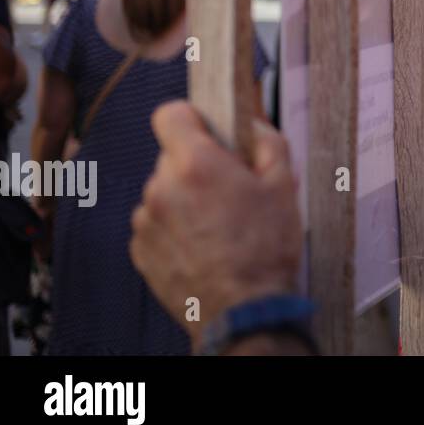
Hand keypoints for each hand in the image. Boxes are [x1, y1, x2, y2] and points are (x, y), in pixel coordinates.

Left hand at [130, 101, 301, 351]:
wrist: (242, 309)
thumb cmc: (265, 249)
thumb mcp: (283, 186)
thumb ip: (269, 144)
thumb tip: (255, 126)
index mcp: (196, 164)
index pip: (170, 114)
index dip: (191, 118)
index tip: (208, 131)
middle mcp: (162, 187)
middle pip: (172, 156)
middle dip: (198, 165)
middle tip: (230, 188)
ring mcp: (146, 221)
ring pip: (164, 191)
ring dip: (185, 198)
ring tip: (218, 224)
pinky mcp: (140, 250)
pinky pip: (156, 223)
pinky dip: (174, 228)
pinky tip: (203, 245)